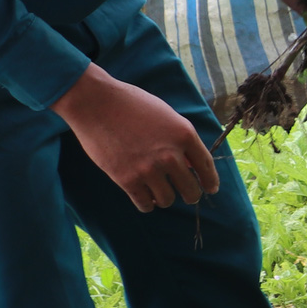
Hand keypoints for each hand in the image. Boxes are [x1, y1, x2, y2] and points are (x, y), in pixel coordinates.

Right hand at [53, 64, 221, 212]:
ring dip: (166, 199)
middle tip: (186, 195)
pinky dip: (147, 204)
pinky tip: (146, 199)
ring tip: (161, 193)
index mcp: (184, 135)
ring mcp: (148, 169)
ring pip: (168, 199)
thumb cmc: (132, 104)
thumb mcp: (166, 116)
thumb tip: (191, 165)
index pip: (206, 166)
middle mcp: (170, 155)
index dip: (210, 181)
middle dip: (191, 195)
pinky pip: (145, 204)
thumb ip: (181, 139)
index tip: (211, 189)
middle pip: (190, 189)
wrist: (96, 103)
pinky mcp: (127, 179)